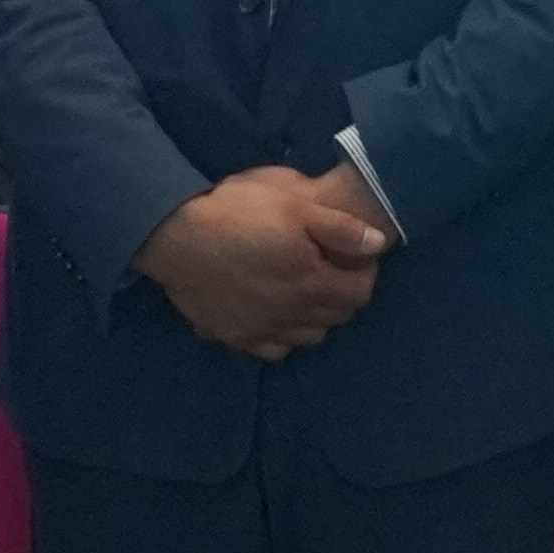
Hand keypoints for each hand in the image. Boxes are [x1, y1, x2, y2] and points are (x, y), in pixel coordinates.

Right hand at [138, 171, 388, 362]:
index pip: (360, 293)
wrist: (174, 236)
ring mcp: (261, 332)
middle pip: (336, 317)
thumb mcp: (294, 204)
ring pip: (307, 337)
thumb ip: (340, 228)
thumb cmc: (237, 213)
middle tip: (330, 268)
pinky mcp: (233, 337)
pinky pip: (271, 348)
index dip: (364, 273)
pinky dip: (280, 334)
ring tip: (303, 290)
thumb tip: (379, 243)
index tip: (354, 256)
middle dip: (342, 294)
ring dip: (315, 317)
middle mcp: (292, 317)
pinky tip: (272, 312)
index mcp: (312, 284)